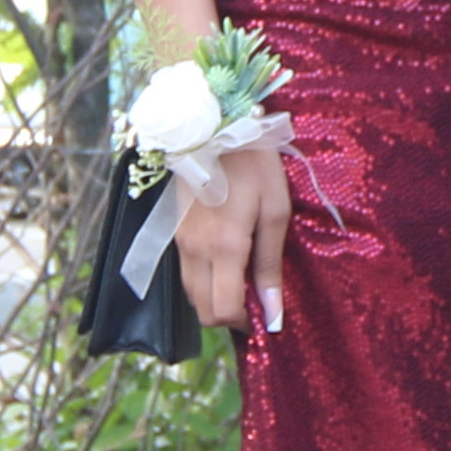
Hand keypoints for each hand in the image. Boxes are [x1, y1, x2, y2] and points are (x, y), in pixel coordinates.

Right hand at [177, 144, 290, 330]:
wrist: (214, 127)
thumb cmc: (255, 165)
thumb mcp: (275, 211)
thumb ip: (270, 265)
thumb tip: (272, 313)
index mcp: (225, 248)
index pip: (224, 310)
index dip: (245, 323)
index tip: (266, 316)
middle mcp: (196, 252)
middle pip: (203, 311)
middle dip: (228, 318)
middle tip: (256, 303)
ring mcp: (181, 242)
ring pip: (191, 295)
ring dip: (214, 301)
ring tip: (242, 285)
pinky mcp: (175, 232)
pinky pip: (185, 274)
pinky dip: (203, 284)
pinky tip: (225, 268)